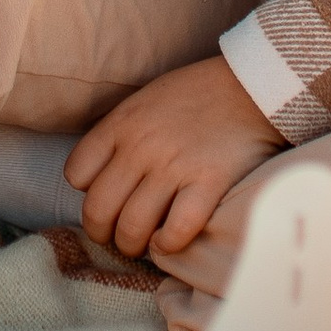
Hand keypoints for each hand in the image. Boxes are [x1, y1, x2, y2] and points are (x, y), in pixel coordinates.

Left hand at [66, 52, 280, 259]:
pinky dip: (167, 245)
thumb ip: (122, 133)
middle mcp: (141, 147)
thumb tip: (103, 174)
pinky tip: (170, 241)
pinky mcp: (208, 183)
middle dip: (102, 232)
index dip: (87, 193)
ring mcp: (174, 166)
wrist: (253, 85)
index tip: (106, 199)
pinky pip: (175, 231)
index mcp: (122, 124)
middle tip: (117, 236)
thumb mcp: (146, 100)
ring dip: (132, 244)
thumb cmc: (199, 95)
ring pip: (131, 227)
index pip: (77, 174)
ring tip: (144, 244)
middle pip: (98, 209)